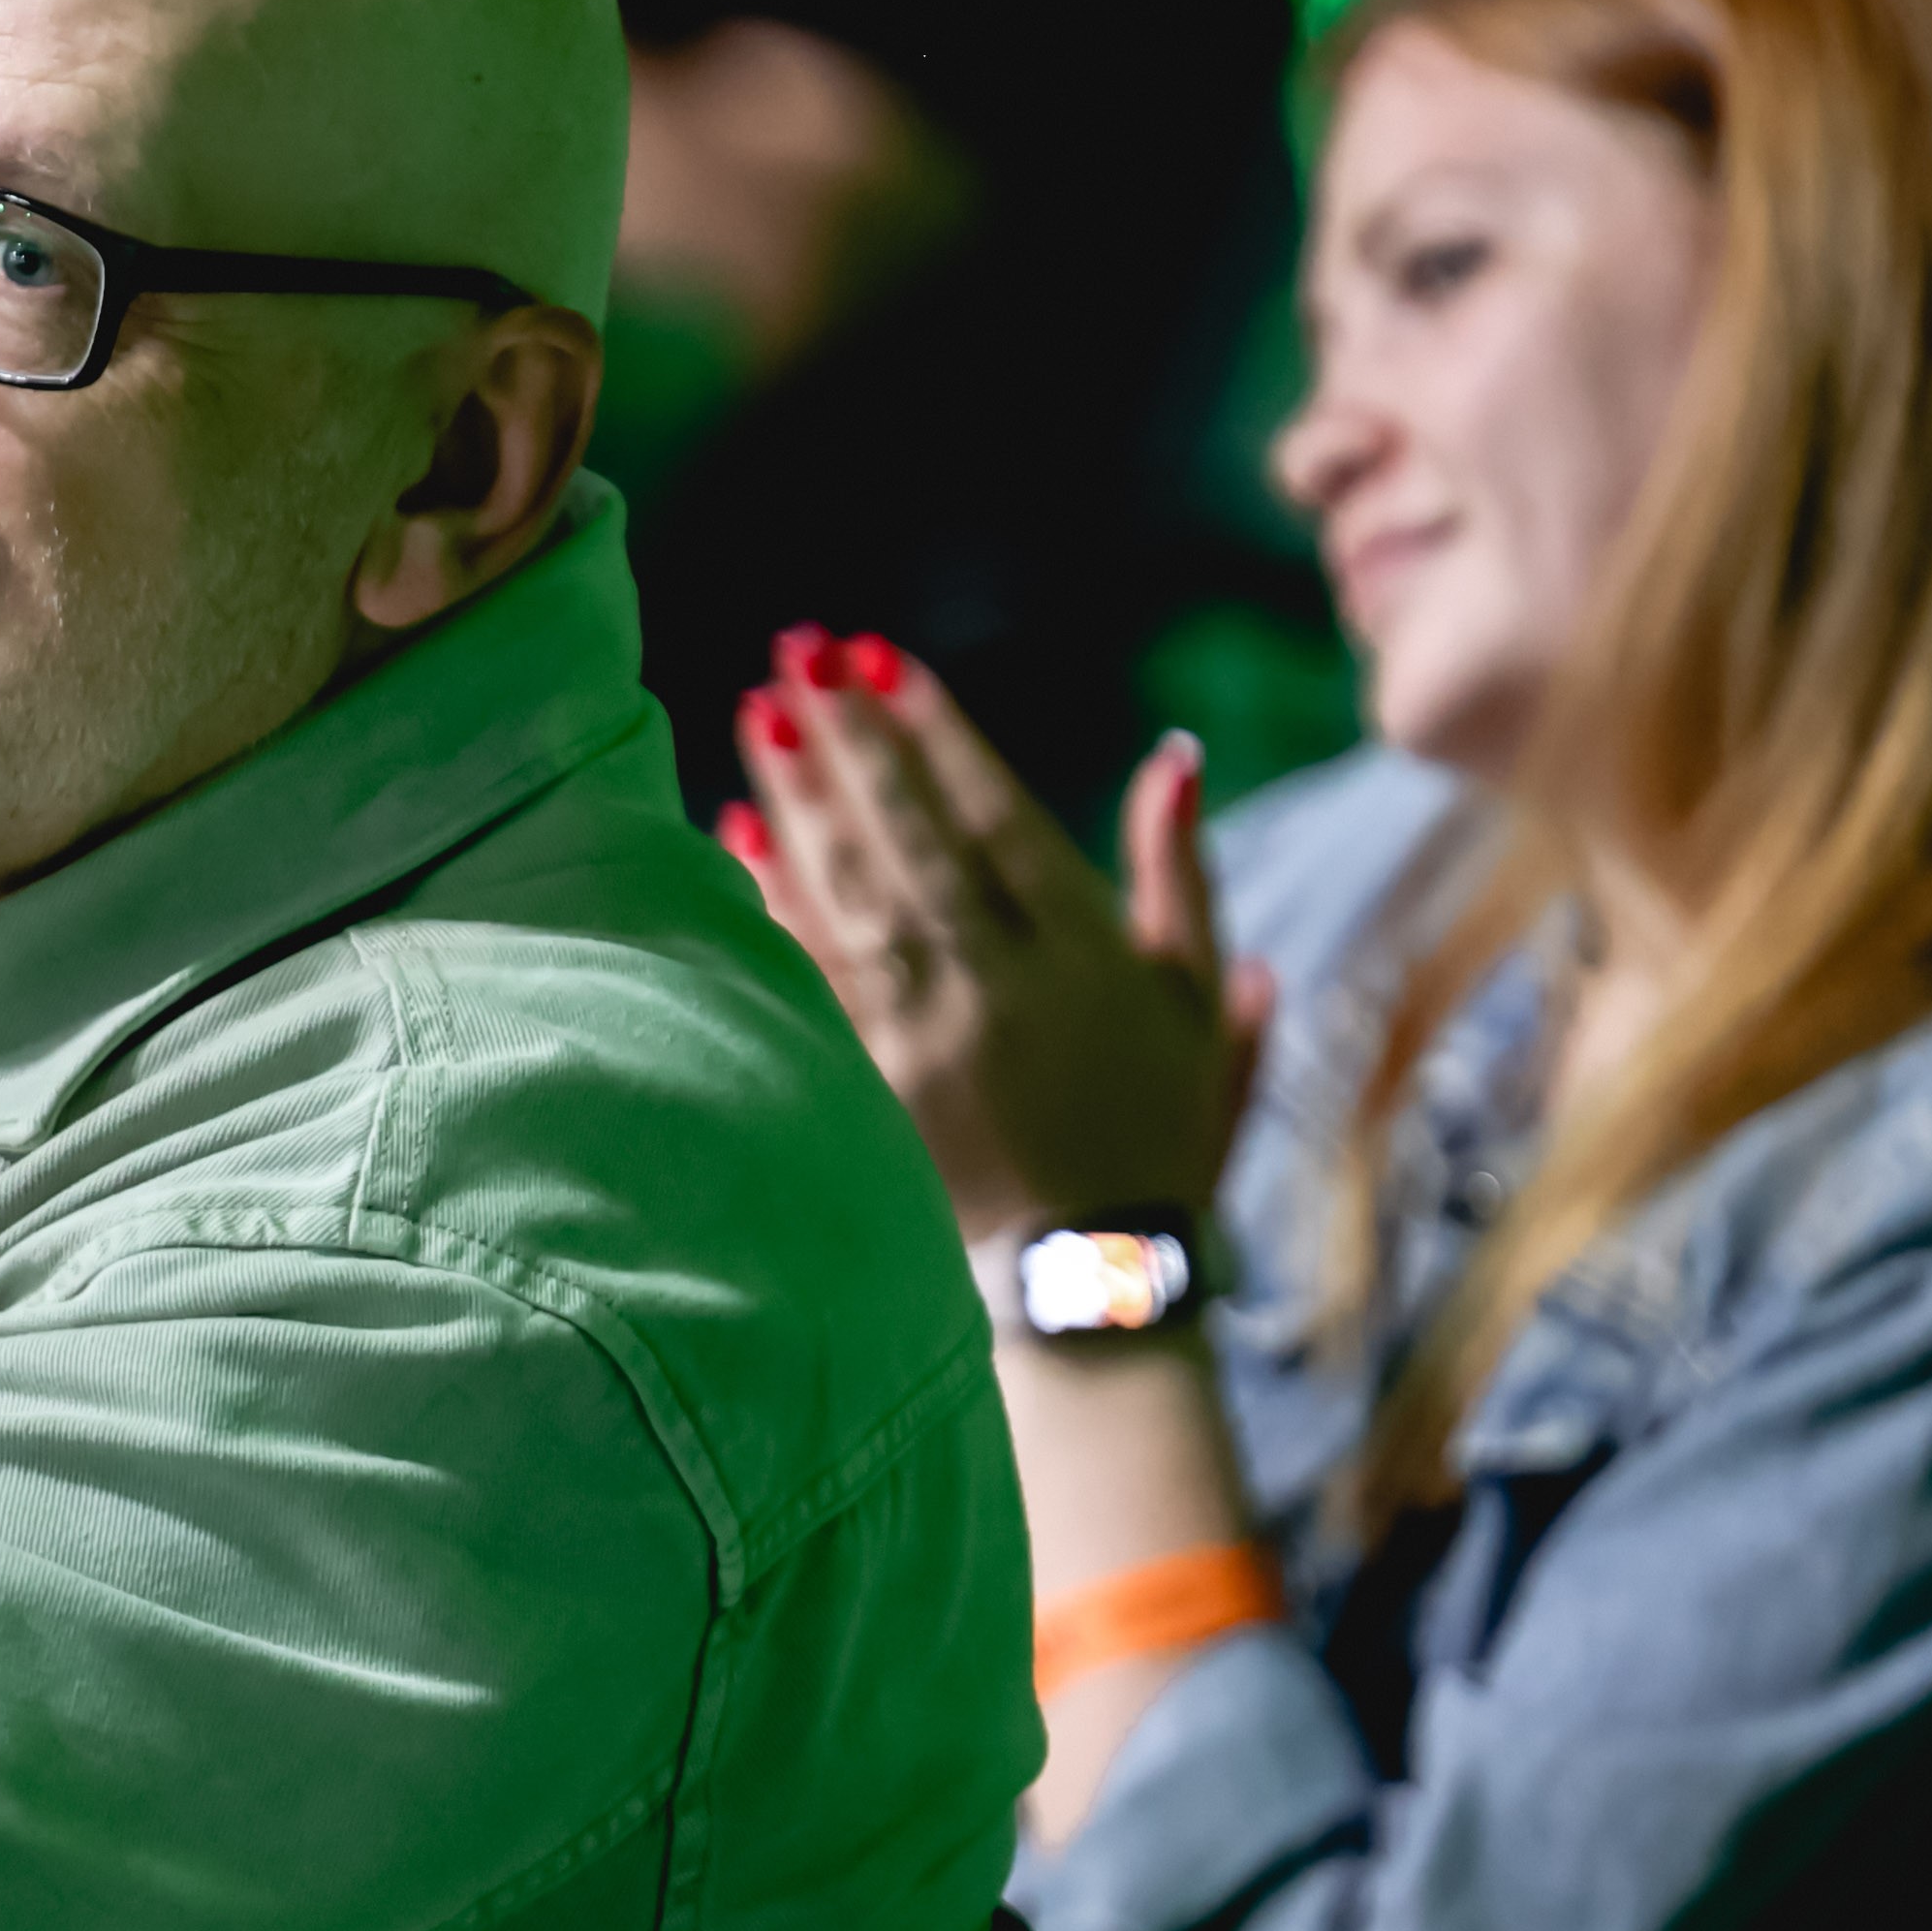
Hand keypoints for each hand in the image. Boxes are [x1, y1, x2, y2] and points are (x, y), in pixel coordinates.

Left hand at [717, 629, 1269, 1242]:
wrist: (1093, 1279)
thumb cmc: (1158, 1128)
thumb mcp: (1197, 1000)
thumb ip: (1182, 874)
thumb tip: (1175, 757)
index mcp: (1086, 953)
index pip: (997, 820)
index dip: (938, 735)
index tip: (884, 659)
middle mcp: (1003, 984)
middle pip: (912, 840)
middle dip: (853, 740)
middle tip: (799, 652)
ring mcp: (931, 1037)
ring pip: (855, 895)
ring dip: (802, 797)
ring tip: (759, 710)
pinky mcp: (875, 1084)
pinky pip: (816, 974)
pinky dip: (774, 900)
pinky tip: (734, 829)